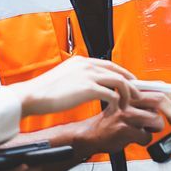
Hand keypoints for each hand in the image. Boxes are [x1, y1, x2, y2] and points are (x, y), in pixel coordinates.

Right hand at [13, 56, 136, 115]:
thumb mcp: (65, 77)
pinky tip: (117, 109)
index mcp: (81, 61)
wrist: (33, 95)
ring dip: (127, 94)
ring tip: (129, 103)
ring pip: (119, 81)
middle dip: (131, 83)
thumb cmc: (45, 91)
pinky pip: (111, 94)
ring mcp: (88, 75)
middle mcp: (87, 65)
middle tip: (138, 94)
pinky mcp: (88, 88)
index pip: (110, 65)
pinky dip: (118, 102)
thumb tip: (89, 86)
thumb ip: (79, 77)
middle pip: (118, 72)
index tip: (130, 82)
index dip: (123, 73)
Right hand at [72, 98, 167, 155]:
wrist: (90, 134)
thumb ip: (145, 100)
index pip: (157, 88)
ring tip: (145, 128)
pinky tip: (134, 137)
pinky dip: (144, 139)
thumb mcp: (126, 104)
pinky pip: (146, 136)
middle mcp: (128, 99)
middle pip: (159, 99)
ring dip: (155, 128)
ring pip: (155, 120)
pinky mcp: (124, 129)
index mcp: (130, 91)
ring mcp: (126, 114)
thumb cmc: (110, 120)